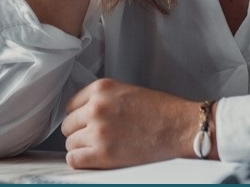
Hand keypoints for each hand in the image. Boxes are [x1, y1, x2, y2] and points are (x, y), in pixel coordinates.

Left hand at [60, 78, 207, 168]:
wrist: (182, 128)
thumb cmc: (161, 111)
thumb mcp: (126, 91)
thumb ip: (102, 99)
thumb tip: (83, 113)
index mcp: (101, 88)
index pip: (71, 104)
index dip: (80, 116)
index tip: (87, 122)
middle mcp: (96, 107)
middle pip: (68, 124)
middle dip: (79, 132)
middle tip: (95, 137)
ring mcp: (98, 130)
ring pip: (70, 142)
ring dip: (82, 147)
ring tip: (100, 148)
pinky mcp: (103, 153)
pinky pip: (74, 159)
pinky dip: (81, 161)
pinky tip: (93, 159)